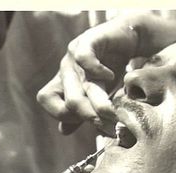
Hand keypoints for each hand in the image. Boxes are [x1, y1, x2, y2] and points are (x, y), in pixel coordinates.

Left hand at [36, 14, 141, 135]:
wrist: (128, 39)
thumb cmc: (112, 67)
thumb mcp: (97, 93)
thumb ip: (81, 112)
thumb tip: (63, 130)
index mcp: (63, 83)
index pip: (48, 102)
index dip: (67, 116)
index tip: (91, 121)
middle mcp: (65, 70)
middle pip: (68, 101)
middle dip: (90, 116)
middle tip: (110, 126)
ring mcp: (75, 55)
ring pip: (77, 86)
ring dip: (98, 103)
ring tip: (113, 111)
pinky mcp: (89, 40)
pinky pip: (83, 58)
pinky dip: (97, 70)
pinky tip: (110, 76)